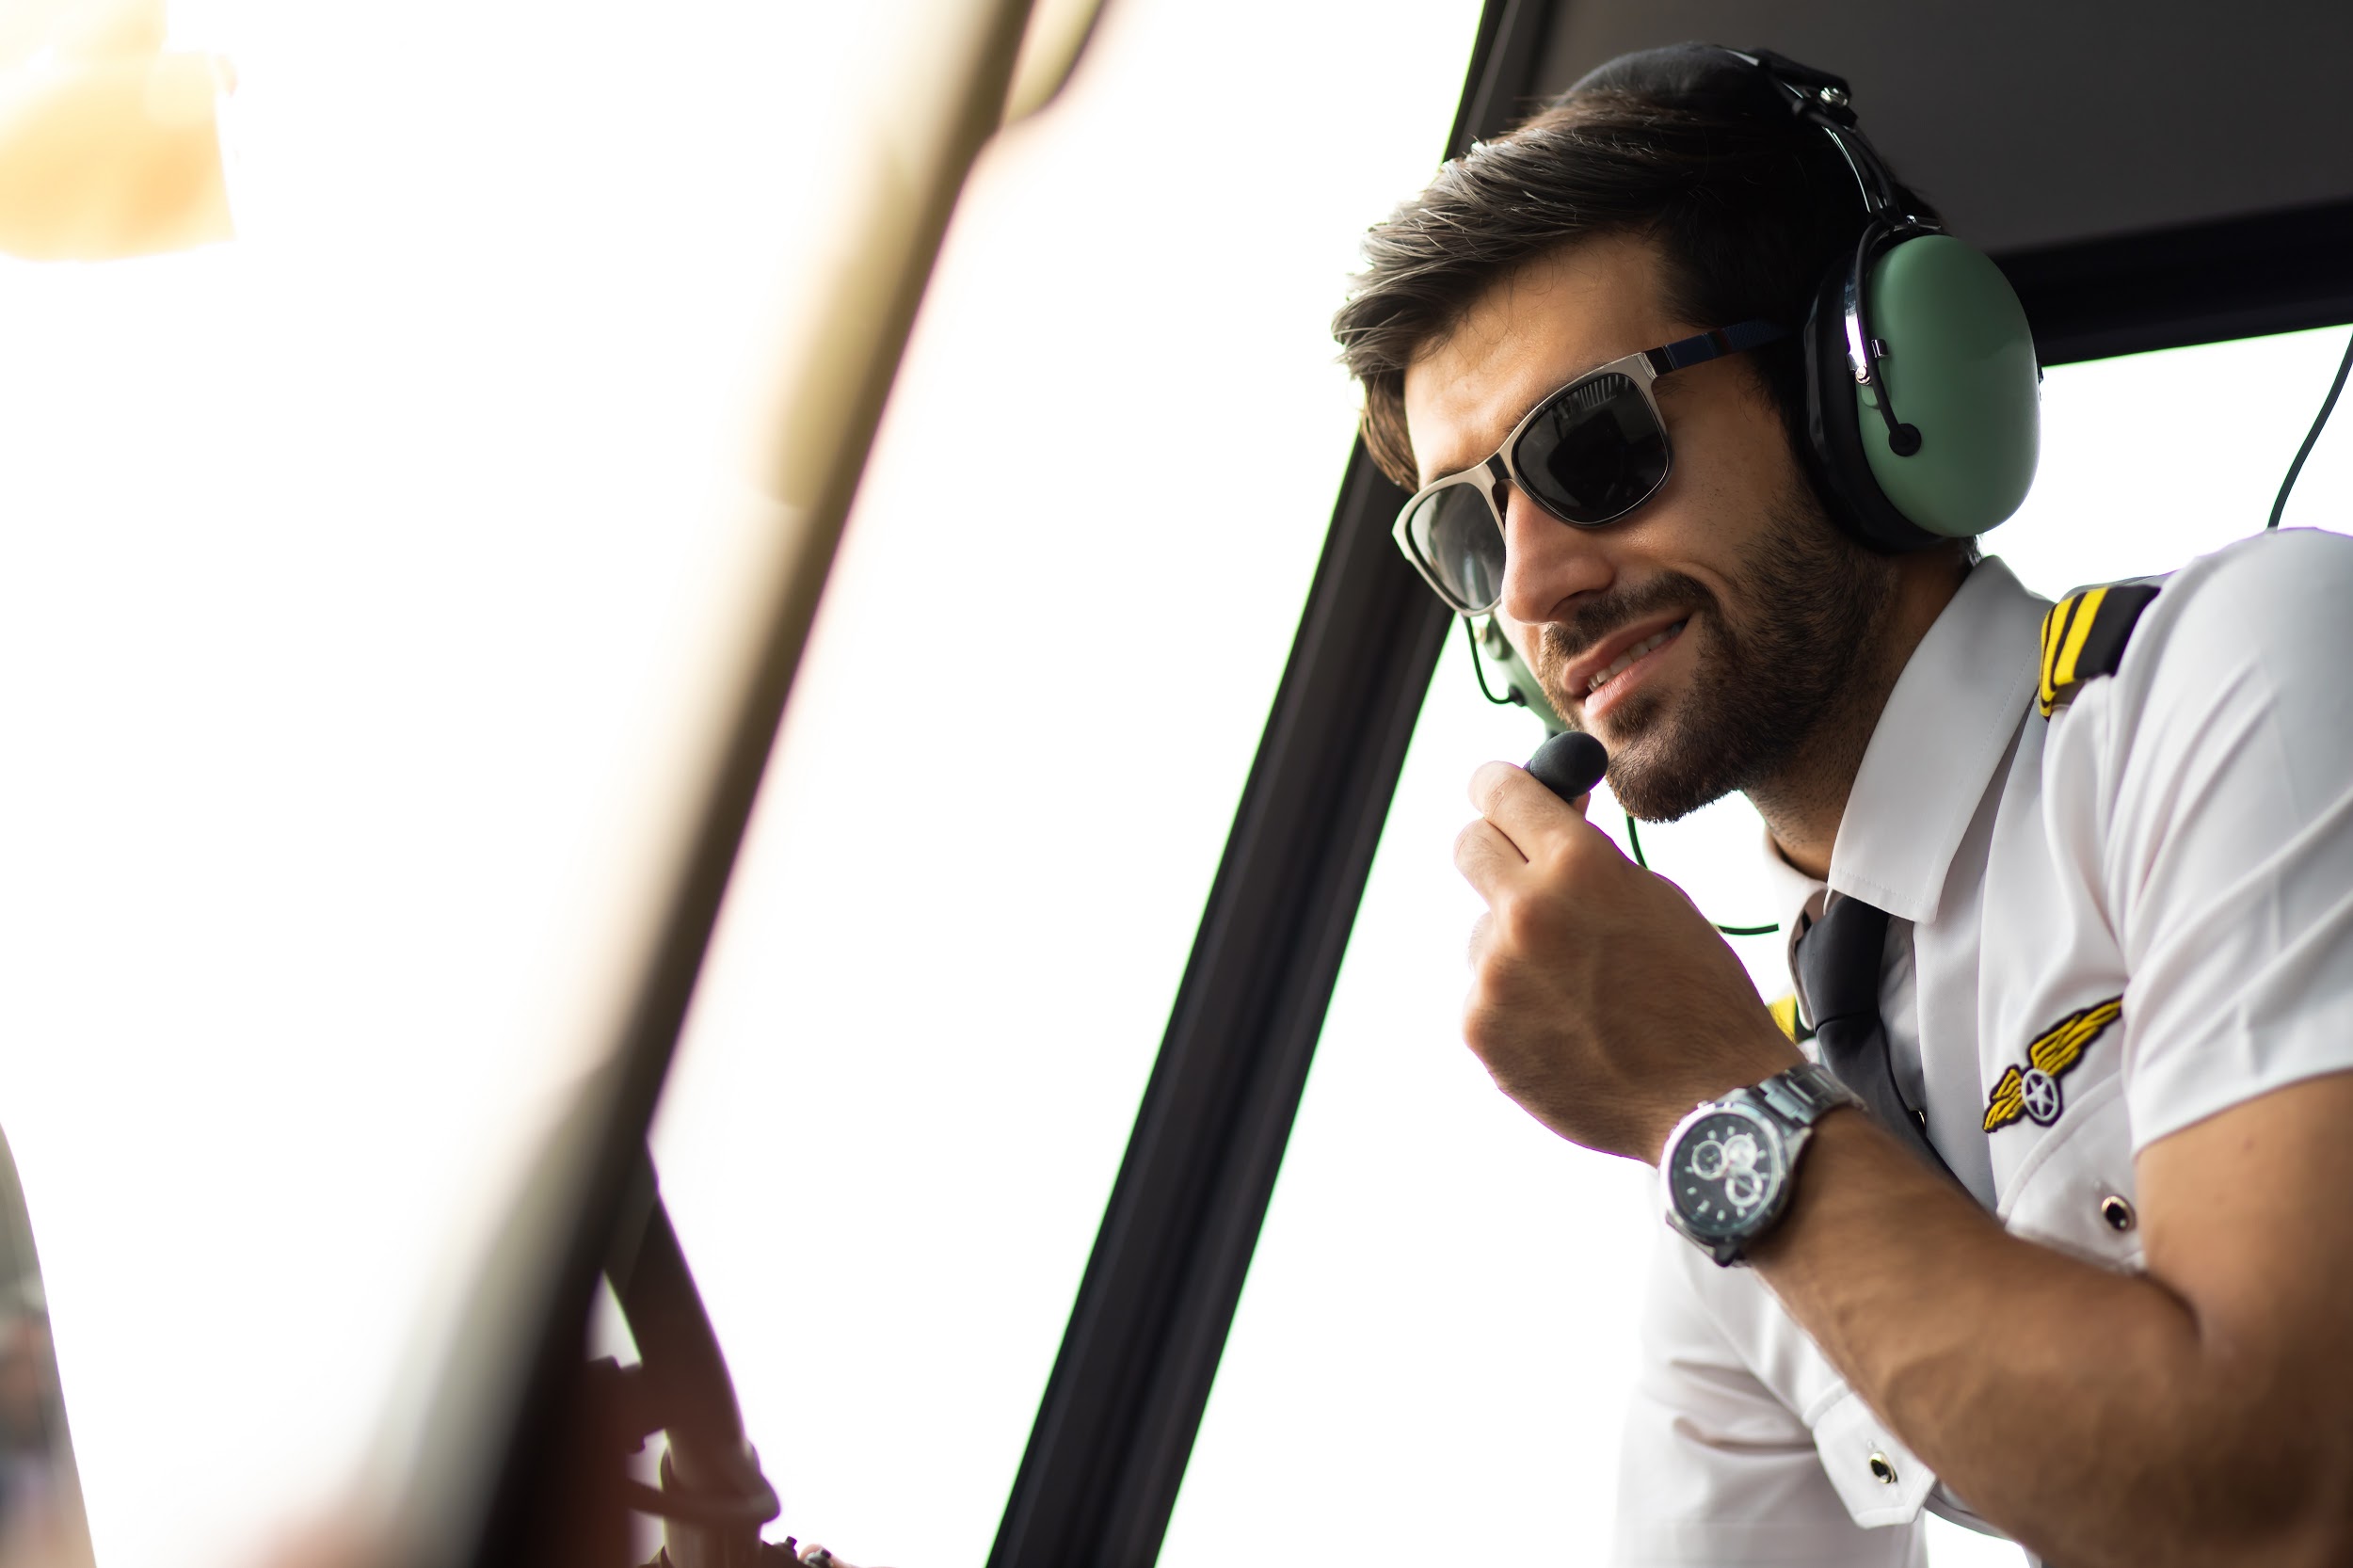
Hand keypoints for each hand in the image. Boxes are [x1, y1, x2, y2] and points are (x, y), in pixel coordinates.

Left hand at [1454, 761, 1800, 1162]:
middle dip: (1495, 850)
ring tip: (1578, 990)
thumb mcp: (1656, 899)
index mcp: (1577, 865)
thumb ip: (1590, 855)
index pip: (1500, 791)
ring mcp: (1494, 974)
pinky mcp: (1479, 1028)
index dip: (1498, 785)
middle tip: (1523, 873)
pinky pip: (1483, 992)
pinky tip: (1565, 1027)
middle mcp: (1526, 912)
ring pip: (1482, 931)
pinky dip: (1514, 1003)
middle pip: (1469, 847)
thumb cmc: (1697, 996)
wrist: (1713, 1100)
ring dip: (1514, 945)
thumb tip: (1550, 813)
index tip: (1497, 790)